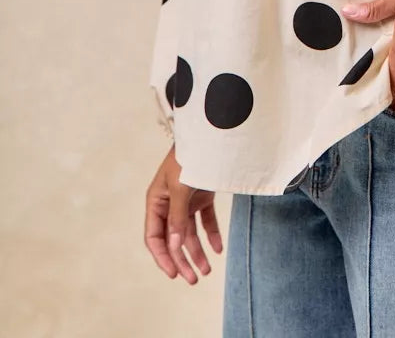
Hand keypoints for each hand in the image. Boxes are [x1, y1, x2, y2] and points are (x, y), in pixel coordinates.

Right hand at [144, 145, 222, 283]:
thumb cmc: (189, 157)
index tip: (174, 273)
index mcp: (156, 201)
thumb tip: (175, 246)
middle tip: (194, 279)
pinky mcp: (202, 196)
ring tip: (207, 271)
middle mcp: (169, 203)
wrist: (210, 135)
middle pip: (173, 239)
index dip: (162, 257)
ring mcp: (186, 200)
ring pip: (189, 233)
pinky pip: (205, 221)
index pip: (154, 237)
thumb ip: (178, 217)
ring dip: (197, 252)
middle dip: (182, 260)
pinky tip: (219, 249)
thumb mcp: (180, 187)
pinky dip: (211, 234)